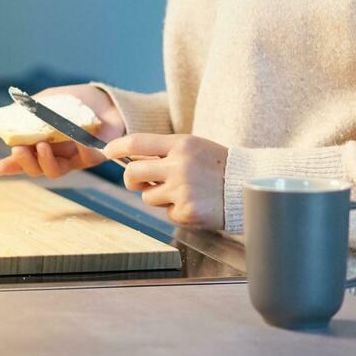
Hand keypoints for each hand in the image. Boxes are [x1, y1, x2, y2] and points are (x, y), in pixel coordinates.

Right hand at [0, 83, 126, 178]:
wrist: (106, 99)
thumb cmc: (77, 101)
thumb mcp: (51, 99)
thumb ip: (34, 107)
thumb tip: (14, 111)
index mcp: (42, 142)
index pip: (24, 158)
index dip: (11, 165)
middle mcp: (56, 154)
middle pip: (36, 169)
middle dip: (24, 163)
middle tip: (18, 150)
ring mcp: (74, 159)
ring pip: (55, 171)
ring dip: (45, 161)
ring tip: (42, 146)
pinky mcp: (94, 157)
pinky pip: (85, 158)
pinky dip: (79, 148)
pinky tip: (76, 138)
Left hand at [103, 133, 228, 230]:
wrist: (247, 187)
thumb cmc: (217, 166)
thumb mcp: (193, 147)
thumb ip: (164, 151)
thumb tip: (132, 156)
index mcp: (180, 145)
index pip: (137, 142)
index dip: (117, 147)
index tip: (108, 152)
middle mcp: (179, 166)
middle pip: (133, 173)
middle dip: (131, 180)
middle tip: (138, 182)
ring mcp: (182, 190)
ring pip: (148, 197)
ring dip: (158, 197)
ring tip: (182, 192)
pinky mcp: (187, 211)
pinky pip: (167, 213)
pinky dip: (176, 211)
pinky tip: (194, 203)